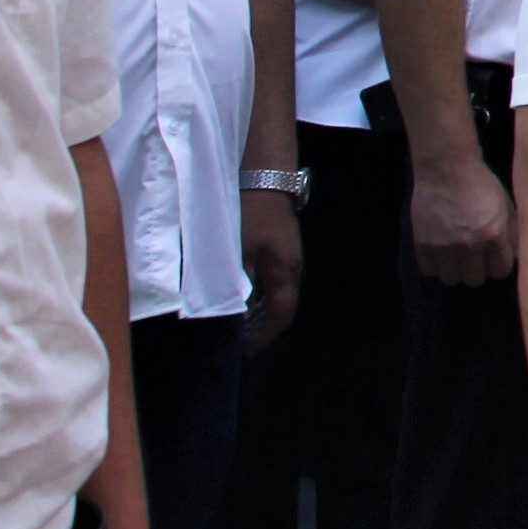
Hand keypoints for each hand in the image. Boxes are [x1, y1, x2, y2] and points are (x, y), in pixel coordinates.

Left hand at [238, 193, 305, 345]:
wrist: (266, 176)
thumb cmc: (251, 216)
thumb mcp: (240, 253)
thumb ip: (238, 285)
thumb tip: (236, 313)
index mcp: (285, 273)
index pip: (280, 316)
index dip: (264, 336)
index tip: (246, 352)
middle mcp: (292, 269)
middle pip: (281, 307)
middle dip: (261, 328)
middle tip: (240, 342)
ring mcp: (288, 256)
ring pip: (276, 294)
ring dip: (259, 311)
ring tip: (238, 324)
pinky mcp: (280, 246)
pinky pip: (272, 280)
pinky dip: (258, 294)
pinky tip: (242, 295)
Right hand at [407, 155, 518, 286]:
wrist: (446, 166)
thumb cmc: (481, 183)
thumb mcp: (506, 204)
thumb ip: (512, 232)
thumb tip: (519, 256)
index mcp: (494, 235)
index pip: (501, 271)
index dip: (498, 265)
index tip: (494, 259)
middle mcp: (470, 245)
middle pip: (475, 279)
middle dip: (477, 269)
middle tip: (473, 258)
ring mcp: (444, 246)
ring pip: (451, 279)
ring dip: (454, 270)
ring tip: (455, 258)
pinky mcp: (422, 244)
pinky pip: (429, 271)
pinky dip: (434, 266)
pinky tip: (439, 254)